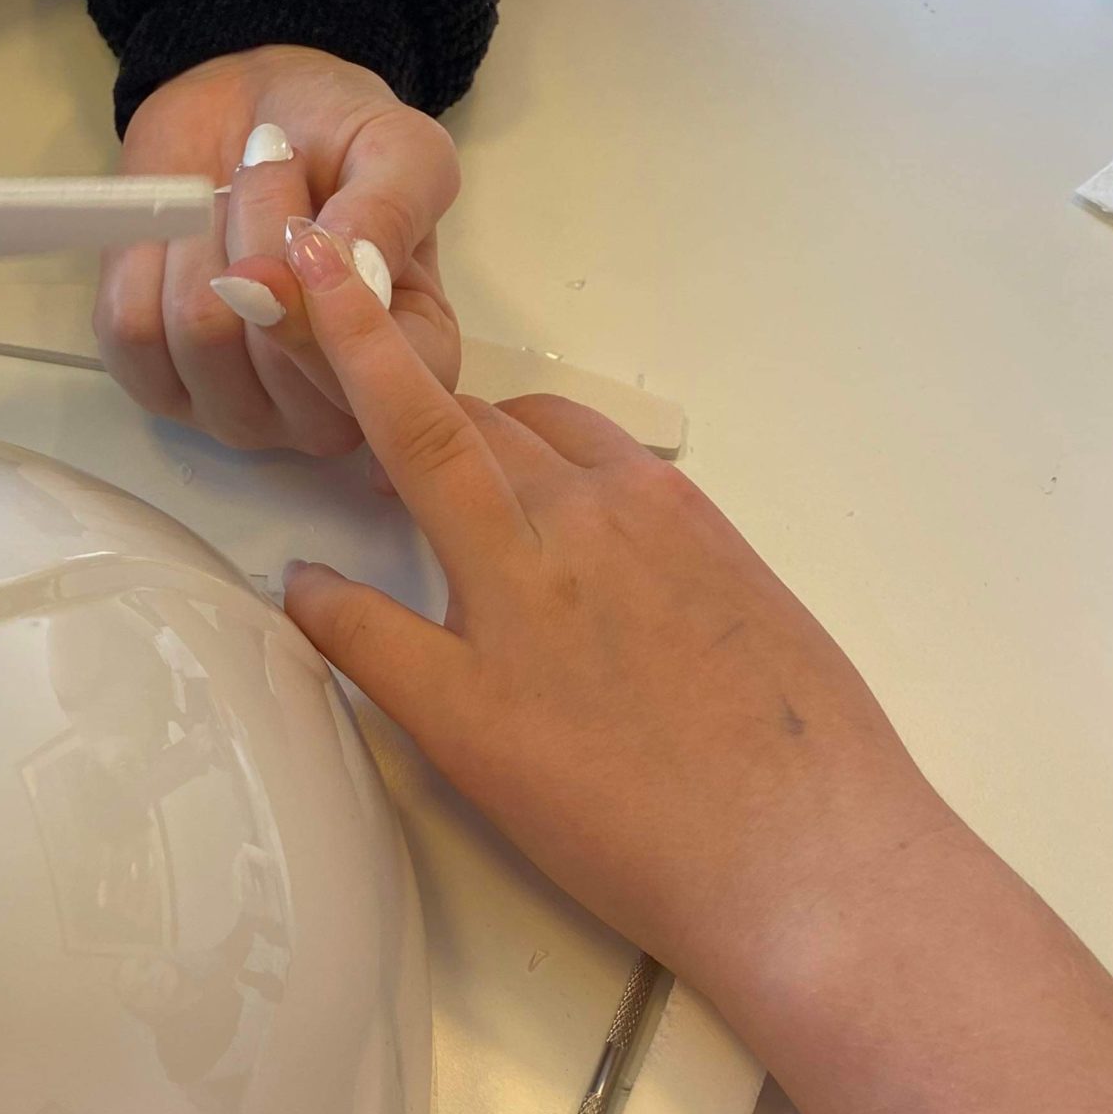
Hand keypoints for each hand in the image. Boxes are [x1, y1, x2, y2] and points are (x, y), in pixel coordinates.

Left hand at [95, 47, 458, 453]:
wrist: (249, 109)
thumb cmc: (338, 138)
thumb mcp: (399, 149)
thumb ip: (392, 211)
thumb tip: (352, 274)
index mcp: (410, 364)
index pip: (367, 388)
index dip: (326, 310)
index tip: (309, 225)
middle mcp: (328, 410)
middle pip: (272, 352)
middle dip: (260, 232)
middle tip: (275, 164)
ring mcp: (241, 408)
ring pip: (201, 334)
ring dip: (205, 233)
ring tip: (228, 192)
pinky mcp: (158, 387)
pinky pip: (134, 331)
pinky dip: (147, 255)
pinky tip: (183, 229)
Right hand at [243, 220, 959, 1001]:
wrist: (809, 856)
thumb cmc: (628, 815)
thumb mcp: (466, 741)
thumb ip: (371, 644)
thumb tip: (303, 581)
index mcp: (517, 544)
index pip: (412, 413)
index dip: (350, 330)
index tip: (313, 257)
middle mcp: (597, 503)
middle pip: (483, 421)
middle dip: (418, 420)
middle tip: (374, 464)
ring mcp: (674, 519)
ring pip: (561, 441)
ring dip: (501, 449)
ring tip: (474, 516)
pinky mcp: (729, 549)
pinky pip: (630, 479)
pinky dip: (576, 485)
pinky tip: (576, 562)